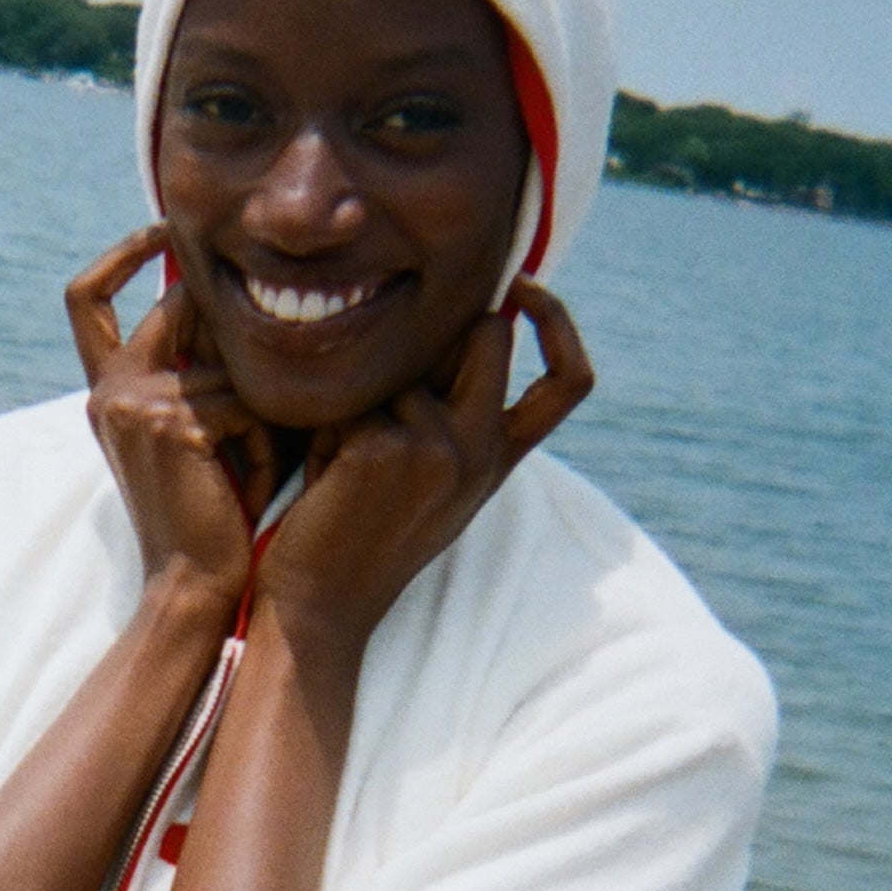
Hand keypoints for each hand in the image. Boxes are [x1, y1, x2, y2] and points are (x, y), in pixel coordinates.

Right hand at [66, 224, 275, 617]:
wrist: (194, 586)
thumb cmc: (214, 516)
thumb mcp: (198, 434)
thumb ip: (201, 372)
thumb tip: (245, 300)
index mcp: (107, 390)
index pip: (86, 297)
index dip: (121, 254)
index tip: (160, 227)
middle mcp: (110, 389)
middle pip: (176, 305)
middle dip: (234, 334)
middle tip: (258, 410)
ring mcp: (135, 402)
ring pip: (231, 364)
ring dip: (261, 417)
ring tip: (254, 478)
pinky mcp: (171, 422)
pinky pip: (244, 402)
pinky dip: (263, 447)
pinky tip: (251, 490)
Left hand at [256, 277, 594, 652]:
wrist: (322, 605)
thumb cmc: (359, 534)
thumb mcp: (427, 475)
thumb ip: (450, 412)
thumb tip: (447, 326)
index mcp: (498, 457)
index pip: (569, 381)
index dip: (559, 323)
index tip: (523, 285)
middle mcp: (481, 448)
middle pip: (489, 334)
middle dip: (439, 335)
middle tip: (390, 384)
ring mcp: (437, 446)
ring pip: (403, 361)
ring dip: (365, 396)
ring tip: (342, 462)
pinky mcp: (384, 446)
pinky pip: (351, 394)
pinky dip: (329, 425)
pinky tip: (323, 476)